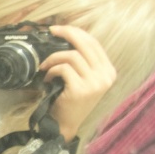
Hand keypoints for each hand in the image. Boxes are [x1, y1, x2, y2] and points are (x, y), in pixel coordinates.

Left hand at [39, 25, 116, 140]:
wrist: (65, 125)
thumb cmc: (71, 100)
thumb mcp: (84, 79)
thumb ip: (83, 61)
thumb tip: (68, 37)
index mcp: (109, 71)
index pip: (94, 43)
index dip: (77, 32)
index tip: (60, 28)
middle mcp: (105, 76)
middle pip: (85, 44)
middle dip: (67, 33)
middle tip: (52, 31)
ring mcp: (94, 83)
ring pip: (71, 56)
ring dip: (53, 58)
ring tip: (46, 66)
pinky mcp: (80, 89)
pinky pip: (63, 68)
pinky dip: (52, 71)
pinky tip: (47, 78)